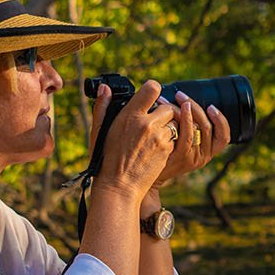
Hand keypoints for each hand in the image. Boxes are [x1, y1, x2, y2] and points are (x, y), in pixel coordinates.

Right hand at [86, 79, 179, 203]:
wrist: (119, 186)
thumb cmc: (105, 160)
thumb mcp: (99, 132)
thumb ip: (102, 107)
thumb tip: (105, 88)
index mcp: (130, 116)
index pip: (152, 89)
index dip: (153, 91)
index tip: (150, 97)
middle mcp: (148, 124)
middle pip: (167, 107)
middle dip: (162, 113)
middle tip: (152, 121)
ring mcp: (160, 138)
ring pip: (174, 124)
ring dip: (167, 127)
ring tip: (153, 137)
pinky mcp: (168, 150)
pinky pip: (175, 139)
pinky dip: (169, 140)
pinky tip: (155, 148)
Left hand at [151, 91, 231, 186]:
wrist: (147, 173)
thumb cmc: (162, 153)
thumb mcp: (180, 142)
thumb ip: (188, 128)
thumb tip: (187, 102)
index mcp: (207, 152)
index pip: (224, 137)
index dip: (221, 120)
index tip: (211, 107)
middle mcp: (204, 157)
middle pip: (209, 127)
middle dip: (197, 107)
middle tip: (182, 96)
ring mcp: (193, 158)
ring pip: (201, 128)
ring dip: (191, 109)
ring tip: (179, 98)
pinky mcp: (182, 158)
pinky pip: (188, 135)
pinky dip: (186, 119)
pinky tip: (178, 109)